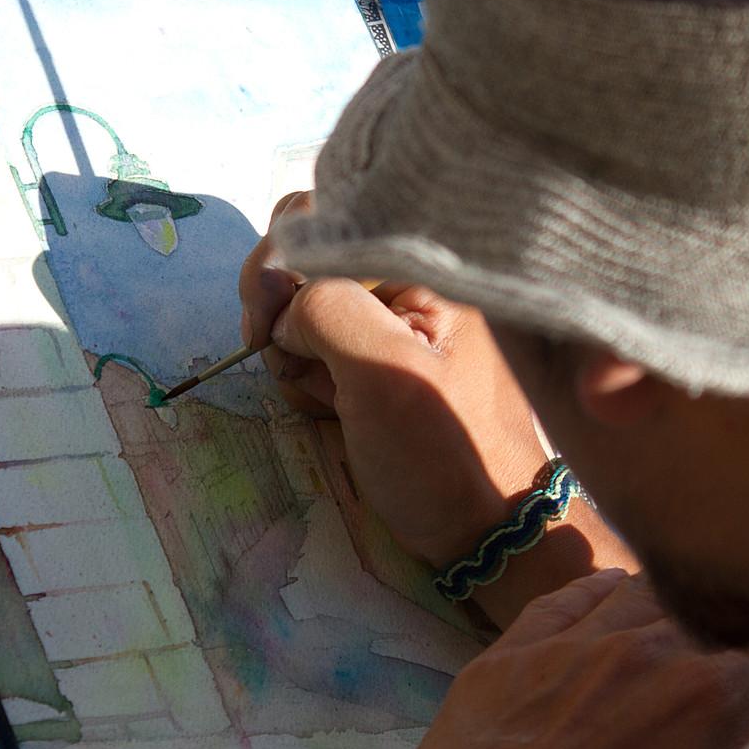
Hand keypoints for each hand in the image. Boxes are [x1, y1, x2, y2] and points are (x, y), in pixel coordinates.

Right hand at [237, 192, 554, 570]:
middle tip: (278, 357)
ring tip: (318, 396)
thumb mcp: (382, 371)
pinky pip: (319, 344)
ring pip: (305, 305)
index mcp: (430, 264)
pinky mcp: (381, 356)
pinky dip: (308, 372)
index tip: (265, 321)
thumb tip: (287, 306)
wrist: (484, 530)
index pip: (327, 218)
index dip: (281, 262)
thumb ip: (327, 308)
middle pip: (310, 255)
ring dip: (292, 348)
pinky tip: (326, 405)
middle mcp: (414, 277)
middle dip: (281, 306)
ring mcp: (397, 318)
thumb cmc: (443, 453)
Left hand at [417, 571, 748, 748]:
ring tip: (694, 615)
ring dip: (679, 603)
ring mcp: (579, 640)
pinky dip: (606, 594)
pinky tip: (620, 593)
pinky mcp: (517, 646)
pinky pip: (576, 596)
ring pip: (649, 589)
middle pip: (726, 608)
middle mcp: (653, 649)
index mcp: (713, 698)